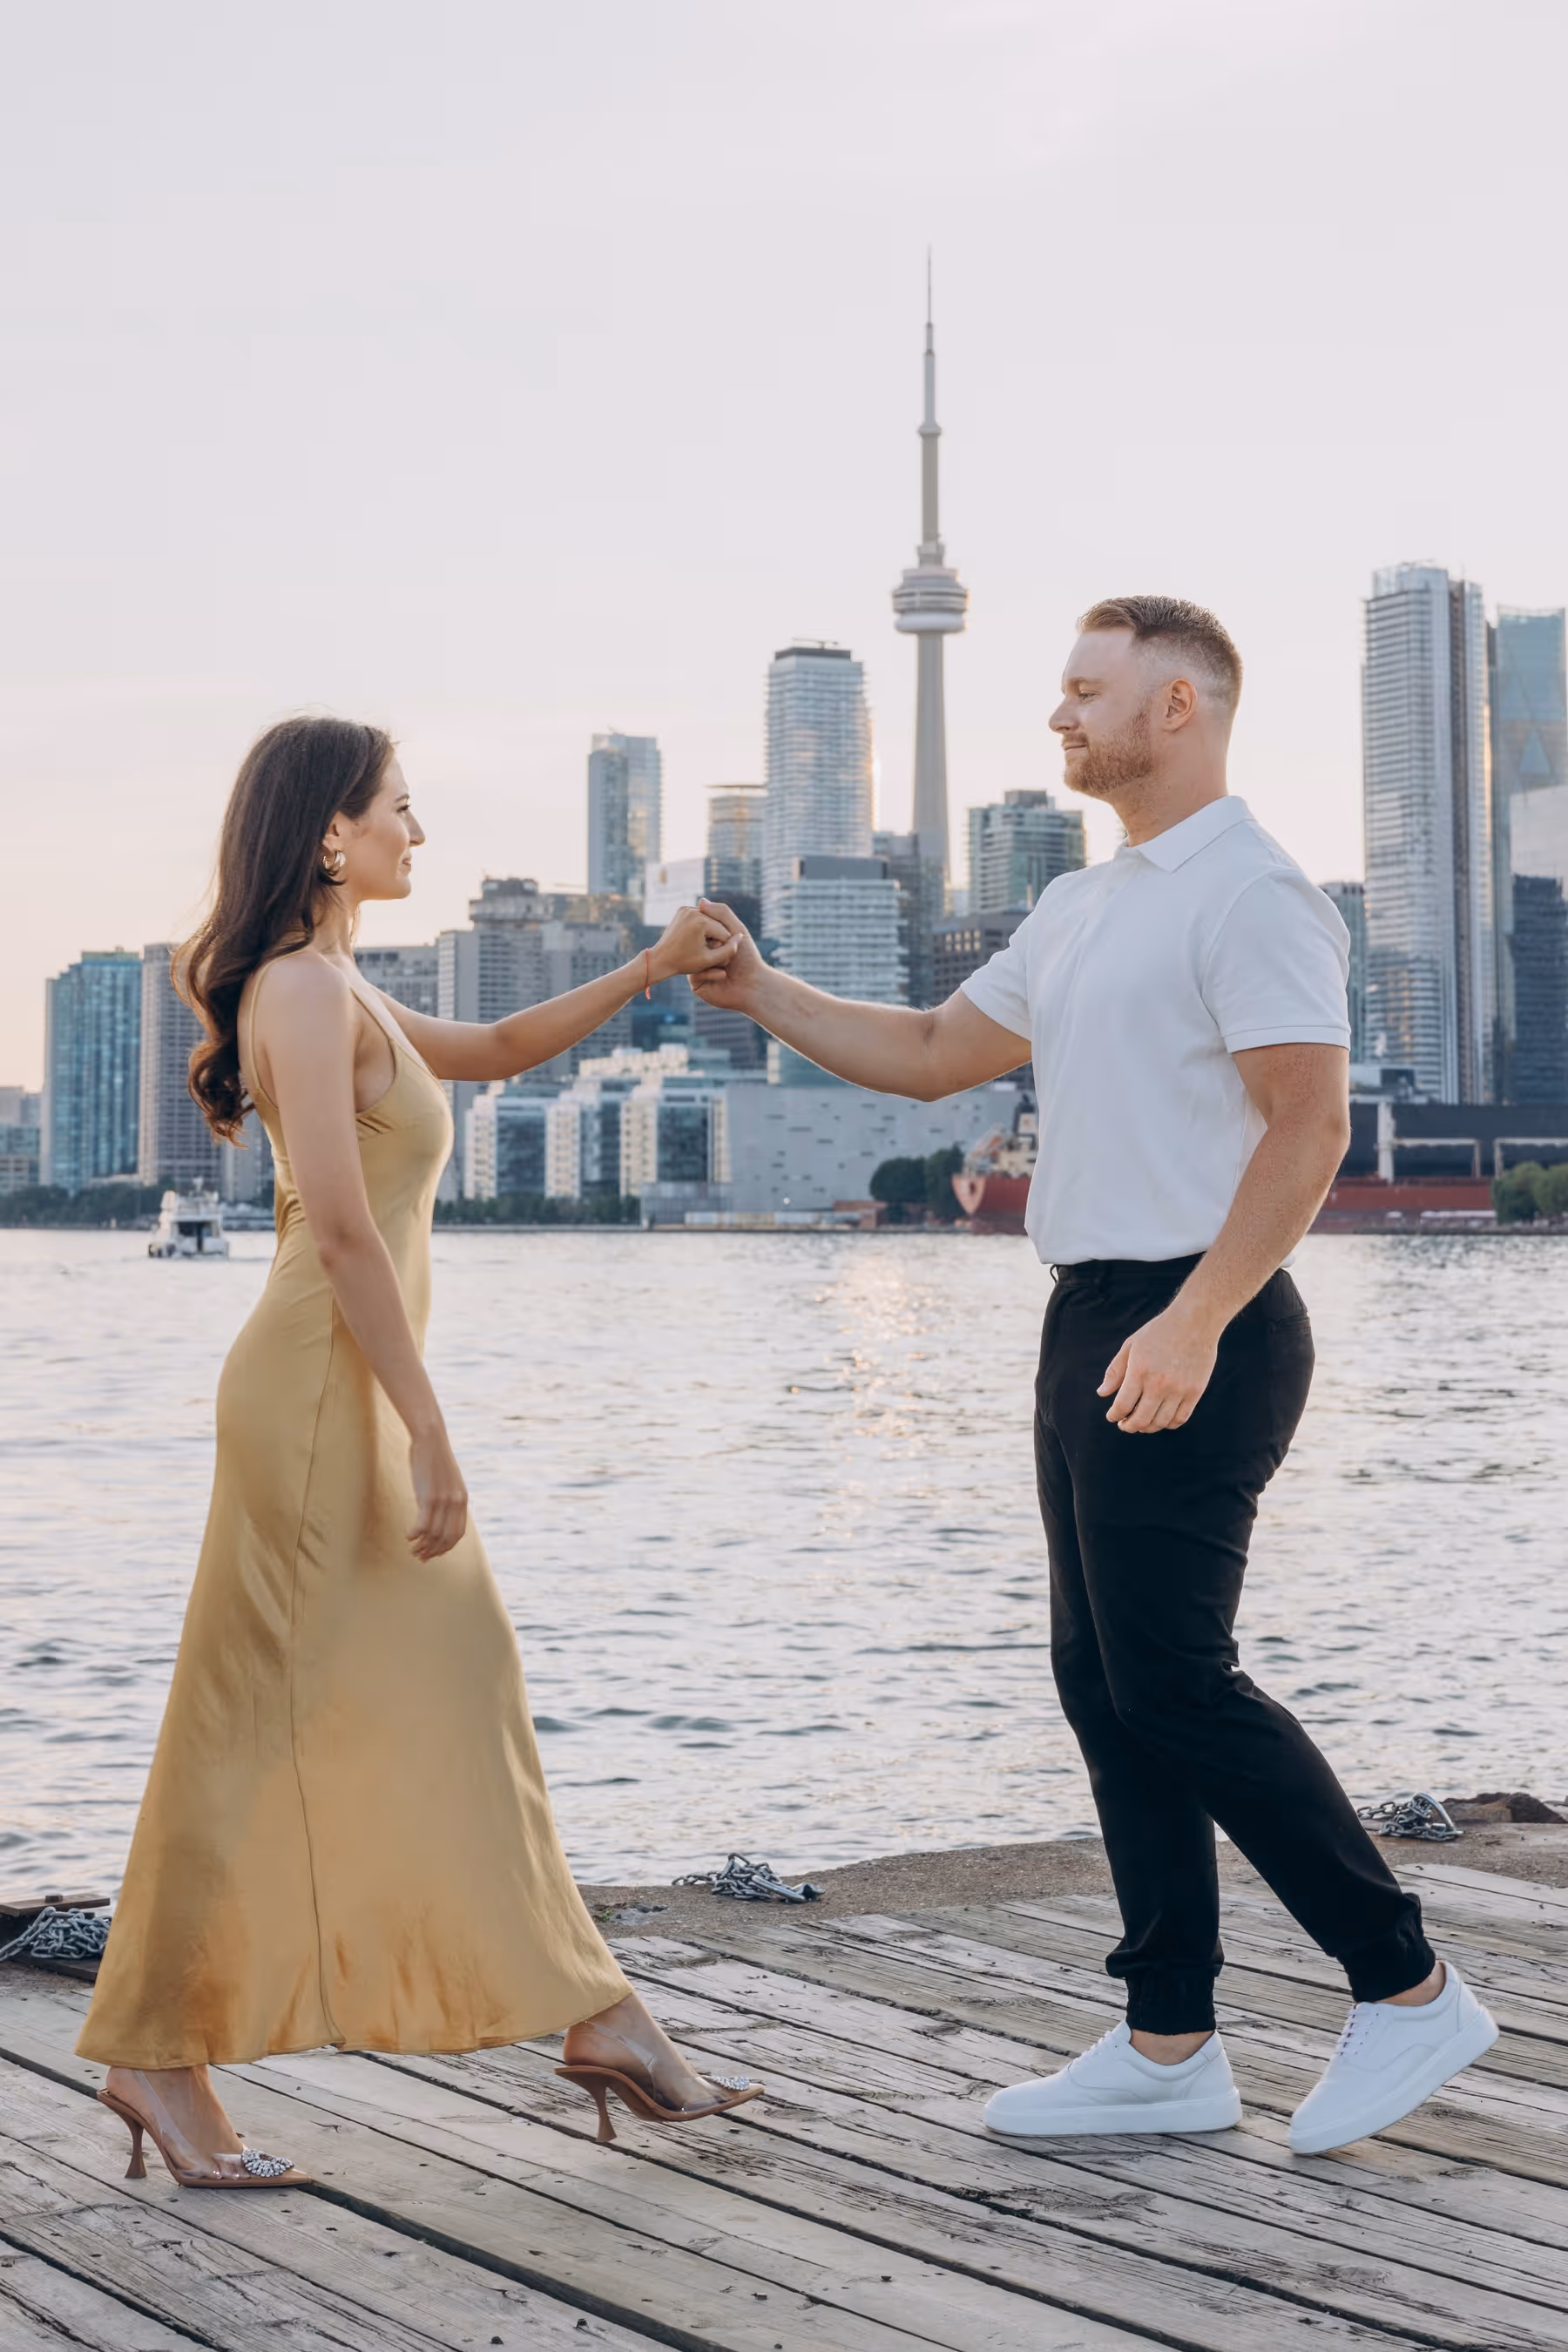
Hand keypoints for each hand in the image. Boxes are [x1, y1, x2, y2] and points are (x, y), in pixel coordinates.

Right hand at [409, 1426, 468, 1558]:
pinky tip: (407, 1536)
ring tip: (412, 1549)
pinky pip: (422, 1524)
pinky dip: (415, 1534)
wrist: (431, 1438)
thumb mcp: (447, 1480)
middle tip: (420, 1557)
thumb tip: (438, 1513)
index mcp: (462, 1500)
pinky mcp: (428, 1497)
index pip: (457, 1533)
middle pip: (446, 1538)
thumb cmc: (435, 1458)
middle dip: (433, 1551)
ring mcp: (443, 1500)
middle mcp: (456, 1502)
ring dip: (422, 1546)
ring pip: (433, 1534)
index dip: (446, 1548)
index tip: (434, 1554)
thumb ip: (446, 1498)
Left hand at [648, 903, 738, 985]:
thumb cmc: (684, 963)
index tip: (718, 957)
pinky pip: (700, 918)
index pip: (724, 934)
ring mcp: (686, 909)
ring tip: (705, 946)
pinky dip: (703, 927)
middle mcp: (693, 911)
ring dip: (712, 932)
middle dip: (717, 938)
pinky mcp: (682, 910)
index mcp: (701, 922)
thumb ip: (728, 951)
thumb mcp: (709, 960)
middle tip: (711, 952)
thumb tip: (740, 937)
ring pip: (710, 921)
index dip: (724, 947)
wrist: (660, 959)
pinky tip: (699, 938)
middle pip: (717, 925)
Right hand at [688, 898, 765, 1011]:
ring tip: (728, 964)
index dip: (710, 931)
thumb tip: (700, 900)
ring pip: (693, 960)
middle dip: (713, 946)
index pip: (699, 931)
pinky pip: (694, 974)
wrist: (753, 987)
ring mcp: (698, 971)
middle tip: (727, 953)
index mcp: (710, 943)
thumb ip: (722, 913)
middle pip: (693, 944)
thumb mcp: (737, 931)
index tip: (725, 938)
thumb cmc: (748, 958)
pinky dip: (710, 973)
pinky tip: (724, 975)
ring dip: (712, 960)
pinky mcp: (697, 985)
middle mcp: (702, 956)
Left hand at [1098, 1301, 1220, 1433]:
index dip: (1114, 1415)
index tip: (1112, 1417)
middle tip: (1125, 1425)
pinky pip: (1180, 1418)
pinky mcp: (1195, 1392)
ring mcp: (1179, 1389)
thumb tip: (1102, 1394)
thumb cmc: (1159, 1331)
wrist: (1195, 1321)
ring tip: (1142, 1423)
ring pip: (1160, 1422)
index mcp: (1139, 1371)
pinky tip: (1161, 1419)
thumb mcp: (1131, 1345)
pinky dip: (1169, 1424)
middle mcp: (1159, 1383)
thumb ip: (1115, 1371)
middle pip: (1141, 1419)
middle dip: (1129, 1426)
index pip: (1122, 1405)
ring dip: (1147, 1427)